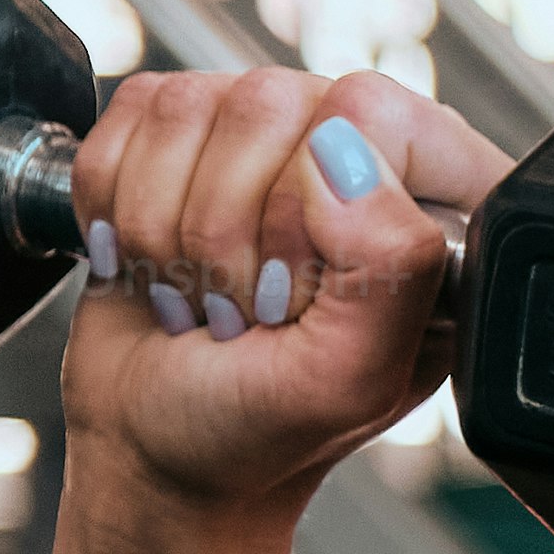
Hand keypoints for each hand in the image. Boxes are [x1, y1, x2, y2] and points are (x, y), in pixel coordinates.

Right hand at [59, 67, 513, 528]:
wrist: (156, 452)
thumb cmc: (258, 432)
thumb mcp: (344, 381)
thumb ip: (383, 267)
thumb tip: (343, 150)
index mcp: (435, 209)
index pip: (375, 110)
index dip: (314, 202)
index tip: (298, 295)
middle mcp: (359, 156)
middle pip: (270, 101)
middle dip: (227, 231)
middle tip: (245, 310)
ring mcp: (269, 140)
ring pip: (190, 105)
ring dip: (168, 226)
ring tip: (202, 294)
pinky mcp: (184, 137)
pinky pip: (133, 109)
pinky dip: (117, 202)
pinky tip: (152, 262)